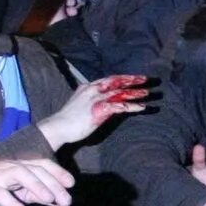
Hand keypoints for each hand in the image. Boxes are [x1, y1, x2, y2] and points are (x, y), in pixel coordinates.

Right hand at [0, 157, 73, 205]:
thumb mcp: (14, 190)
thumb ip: (33, 194)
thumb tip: (56, 200)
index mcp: (18, 166)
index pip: (41, 164)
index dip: (57, 172)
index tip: (72, 183)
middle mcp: (10, 167)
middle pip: (35, 170)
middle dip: (52, 184)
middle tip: (66, 199)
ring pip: (20, 175)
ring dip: (37, 187)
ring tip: (49, 200)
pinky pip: (1, 194)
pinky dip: (13, 204)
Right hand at [37, 76, 151, 150]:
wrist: (57, 127)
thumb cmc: (67, 119)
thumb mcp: (80, 105)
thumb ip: (91, 100)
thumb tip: (102, 103)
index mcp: (88, 87)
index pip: (108, 79)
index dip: (122, 78)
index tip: (133, 77)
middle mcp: (93, 90)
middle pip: (116, 81)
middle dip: (131, 79)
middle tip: (146, 78)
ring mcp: (96, 99)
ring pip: (120, 92)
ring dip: (135, 92)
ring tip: (148, 93)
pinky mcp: (99, 110)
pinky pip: (120, 106)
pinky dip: (132, 106)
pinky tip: (142, 107)